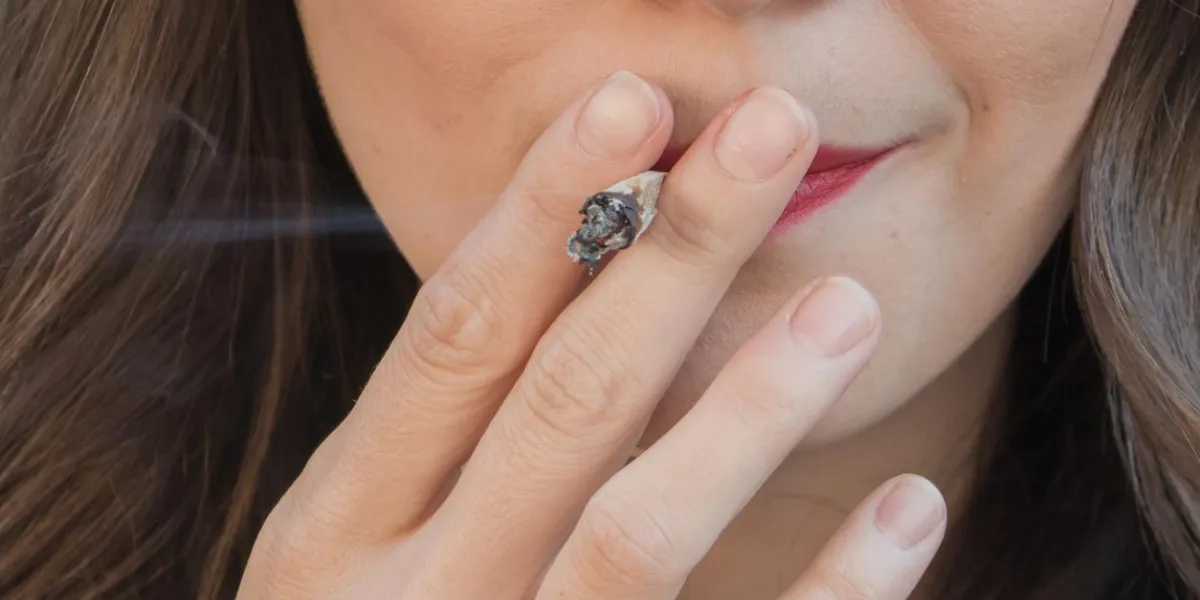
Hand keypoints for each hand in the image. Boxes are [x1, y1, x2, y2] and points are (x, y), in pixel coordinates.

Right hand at [238, 71, 945, 599]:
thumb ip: (439, 438)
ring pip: (633, 531)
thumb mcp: (358, 549)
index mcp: (335, 529)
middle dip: (669, 256)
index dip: (543, 211)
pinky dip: (826, 595)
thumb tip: (558, 267)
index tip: (631, 104)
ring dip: (748, 408)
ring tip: (846, 304)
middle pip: (559, 400)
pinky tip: (906, 511)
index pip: (452, 335)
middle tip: (772, 136)